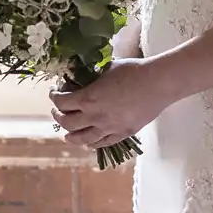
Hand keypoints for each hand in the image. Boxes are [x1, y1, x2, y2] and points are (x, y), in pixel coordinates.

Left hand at [50, 57, 174, 149]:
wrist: (158, 83)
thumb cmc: (133, 71)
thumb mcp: (107, 68)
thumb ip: (93, 76)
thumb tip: (85, 77)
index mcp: (88, 98)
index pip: (62, 102)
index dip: (54, 97)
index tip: (54, 93)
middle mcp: (95, 117)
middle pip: (67, 123)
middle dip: (58, 117)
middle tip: (57, 112)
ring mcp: (109, 128)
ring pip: (83, 139)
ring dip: (71, 137)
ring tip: (67, 136)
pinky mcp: (123, 133)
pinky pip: (103, 143)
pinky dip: (92, 144)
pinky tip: (89, 144)